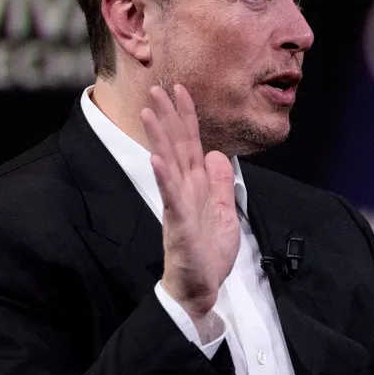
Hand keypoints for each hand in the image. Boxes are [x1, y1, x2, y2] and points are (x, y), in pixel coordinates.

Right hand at [140, 84, 239, 323]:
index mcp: (197, 184)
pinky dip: (164, 177)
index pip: (191, 143)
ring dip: (159, 137)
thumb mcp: (225, 211)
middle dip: (167, 116)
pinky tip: (157, 159)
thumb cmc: (209, 252)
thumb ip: (220, 183)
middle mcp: (185, 188)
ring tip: (148, 112)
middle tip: (156, 88)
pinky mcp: (178, 223)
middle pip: (176, 146)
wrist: (203, 286)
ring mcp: (179, 203)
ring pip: (168, 164)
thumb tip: (219, 155)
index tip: (181, 90)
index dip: (187, 116)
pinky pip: (171, 196)